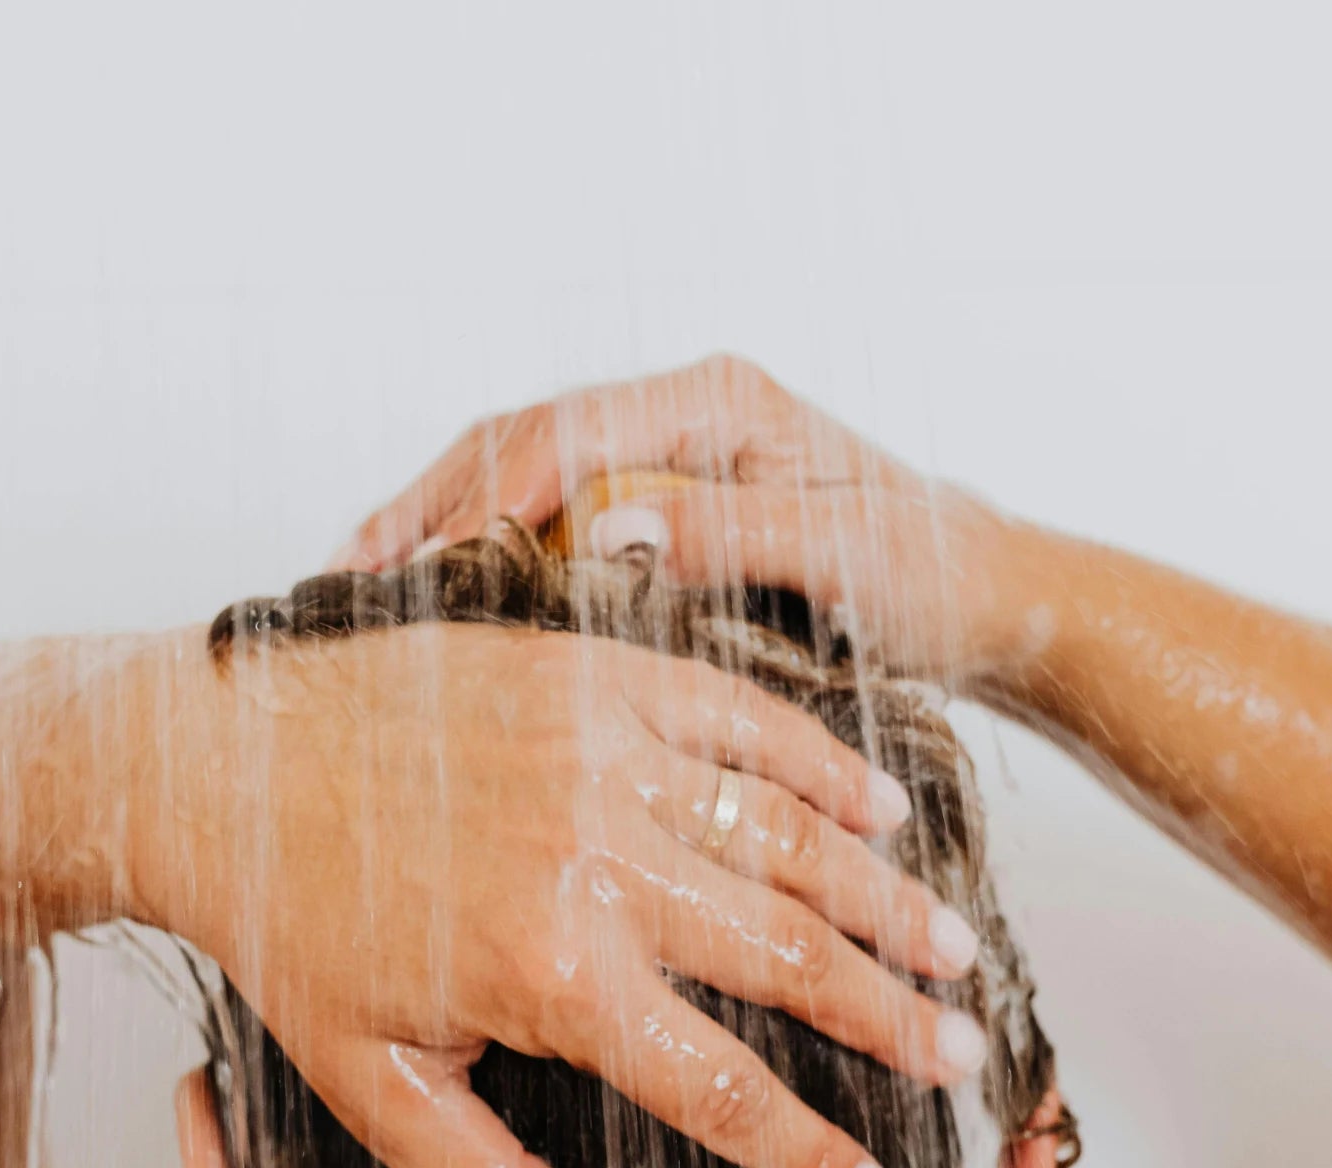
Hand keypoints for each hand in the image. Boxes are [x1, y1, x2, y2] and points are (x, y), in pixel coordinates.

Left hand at [144, 620, 988, 1167]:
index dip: (811, 1153)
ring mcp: (602, 752)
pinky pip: (743, 717)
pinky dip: (823, 767)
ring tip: (956, 954)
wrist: (212, 761)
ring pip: (789, 839)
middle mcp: (594, 860)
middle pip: (789, 958)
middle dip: (891, 1023)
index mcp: (549, 974)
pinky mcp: (594, 671)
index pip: (720, 1089)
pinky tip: (882, 812)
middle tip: (962, 1061)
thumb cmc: (290, 924)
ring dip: (885, 902)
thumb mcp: (366, 1081)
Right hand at [336, 354, 1026, 681]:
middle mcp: (676, 417)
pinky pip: (542, 524)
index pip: (573, 426)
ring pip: (515, 479)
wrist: (976, 603)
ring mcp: (656, 463)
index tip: (444, 559)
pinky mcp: (650, 514)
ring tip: (354, 584)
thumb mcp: (836, 556)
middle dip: (436, 504)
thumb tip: (607, 527)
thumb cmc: (925, 576)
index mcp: (718, 401)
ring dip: (436, 528)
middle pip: (521, 442)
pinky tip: (422, 599)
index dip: (496, 490)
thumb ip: (725, 535)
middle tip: (356, 574)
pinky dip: (478, 557)